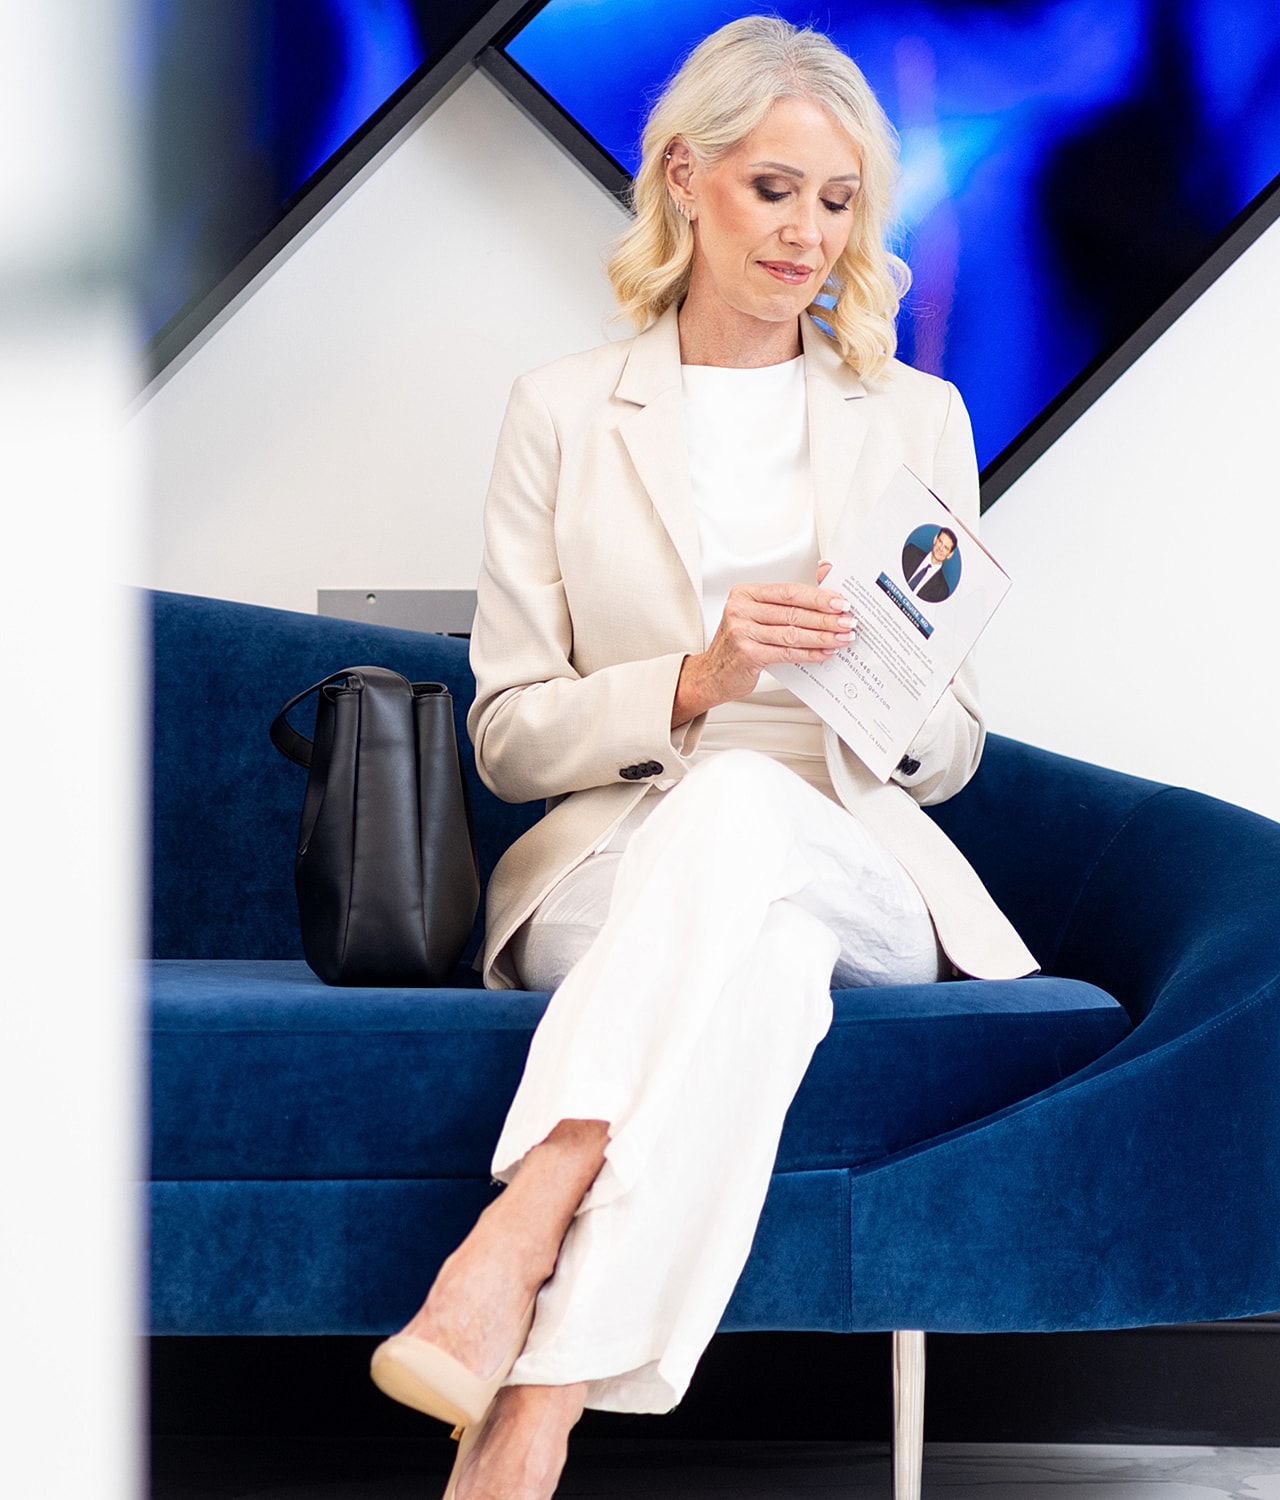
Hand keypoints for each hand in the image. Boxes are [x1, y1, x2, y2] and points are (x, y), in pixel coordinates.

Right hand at [672, 568, 855, 726]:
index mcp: (745, 594)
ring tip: (842, 638)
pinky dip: (809, 653)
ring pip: (793, 632)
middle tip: (848, 621)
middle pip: (793, 612)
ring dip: (823, 636)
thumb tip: (823, 582)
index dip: (818, 596)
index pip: (789, 591)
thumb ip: (785, 603)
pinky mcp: (747, 654)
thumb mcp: (756, 617)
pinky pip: (787, 652)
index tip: (840, 601)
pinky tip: (823, 653)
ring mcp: (742, 631)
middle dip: (826, 618)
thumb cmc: (737, 645)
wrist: (711, 674)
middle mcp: (741, 609)